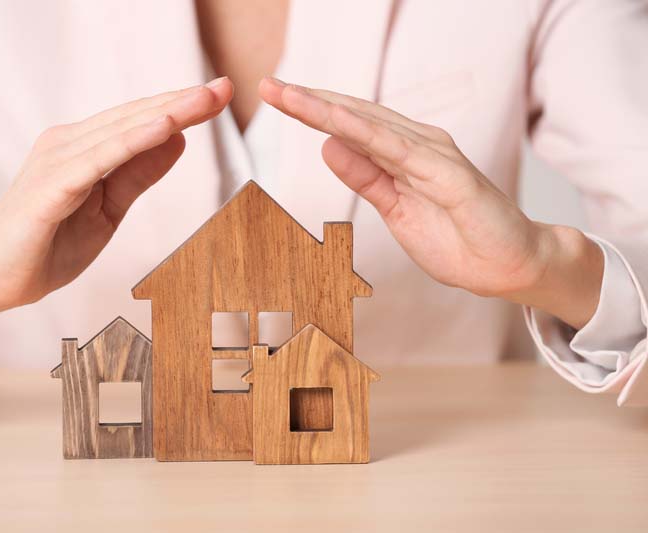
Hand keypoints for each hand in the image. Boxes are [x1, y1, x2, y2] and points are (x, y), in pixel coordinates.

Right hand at [0, 78, 233, 354]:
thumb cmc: (50, 243)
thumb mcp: (109, 208)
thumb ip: (139, 174)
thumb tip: (178, 140)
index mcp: (83, 148)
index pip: (138, 120)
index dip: (179, 107)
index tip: (220, 94)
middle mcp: (68, 144)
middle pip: (134, 117)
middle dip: (182, 102)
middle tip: (225, 87)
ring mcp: (57, 162)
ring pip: (120, 132)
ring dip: (165, 113)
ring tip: (204, 99)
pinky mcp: (50, 187)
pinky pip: (98, 161)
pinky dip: (131, 142)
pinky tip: (163, 128)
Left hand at [259, 77, 602, 328]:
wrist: (509, 266)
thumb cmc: (457, 238)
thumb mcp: (395, 210)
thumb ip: (366, 178)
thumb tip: (328, 147)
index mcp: (402, 155)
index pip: (350, 126)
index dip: (312, 111)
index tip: (276, 98)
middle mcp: (416, 145)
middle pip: (354, 116)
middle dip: (309, 100)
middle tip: (268, 85)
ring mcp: (433, 155)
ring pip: (370, 125)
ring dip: (328, 108)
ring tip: (290, 95)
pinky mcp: (447, 174)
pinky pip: (397, 150)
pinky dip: (363, 133)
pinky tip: (333, 122)